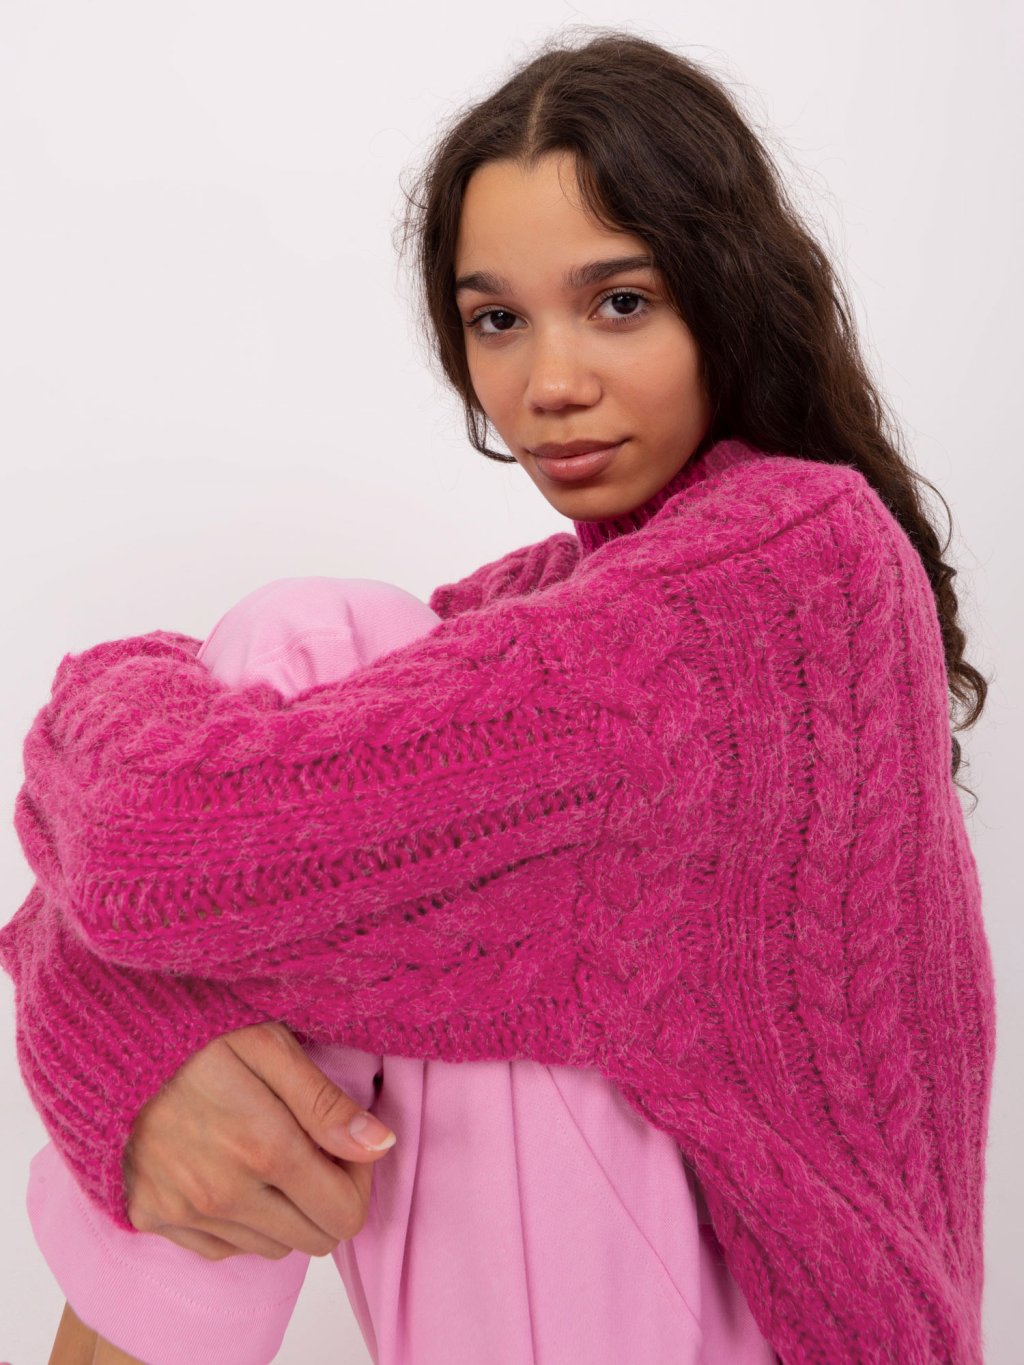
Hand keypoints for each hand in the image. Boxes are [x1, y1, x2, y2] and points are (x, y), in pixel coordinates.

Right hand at [123, 1021, 395, 1260]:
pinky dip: (239, 1221)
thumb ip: (325, 1102)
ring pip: (271, 1246)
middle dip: (327, 1198)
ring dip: (285, 1210)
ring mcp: (186, 1212)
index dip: (358, 1181)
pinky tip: (231, 1170)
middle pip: (314, 1239)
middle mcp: (226, 1194)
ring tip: (269, 1152)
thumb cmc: (195, 1031)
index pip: (345, 1214)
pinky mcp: (154, 1217)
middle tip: (312, 1147)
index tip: (344, 1142)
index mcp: (264, 1147)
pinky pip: (222, 1248)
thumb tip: (381, 1145)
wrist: (105, 1040)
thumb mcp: (268, 1043)